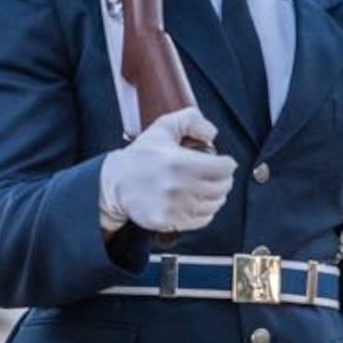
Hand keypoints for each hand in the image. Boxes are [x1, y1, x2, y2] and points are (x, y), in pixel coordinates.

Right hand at [99, 107, 236, 234]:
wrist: (115, 183)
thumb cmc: (140, 156)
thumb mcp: (163, 127)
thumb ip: (191, 120)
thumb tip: (212, 134)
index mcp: (179, 163)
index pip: (223, 168)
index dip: (227, 163)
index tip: (224, 162)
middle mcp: (178, 187)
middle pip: (222, 187)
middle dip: (223, 179)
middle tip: (217, 175)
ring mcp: (174, 207)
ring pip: (214, 205)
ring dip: (216, 196)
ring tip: (207, 188)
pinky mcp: (169, 222)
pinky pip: (201, 219)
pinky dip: (205, 211)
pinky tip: (197, 201)